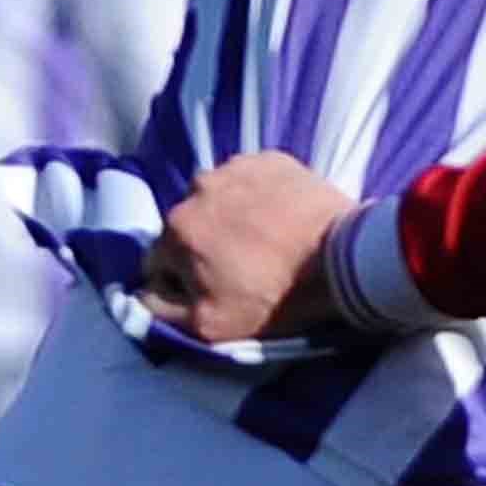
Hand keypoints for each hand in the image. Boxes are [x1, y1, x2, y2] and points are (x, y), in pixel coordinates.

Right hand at [134, 153, 349, 343]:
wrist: (343, 260)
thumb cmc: (276, 298)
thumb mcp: (211, 326)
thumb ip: (162, 312)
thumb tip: (141, 294)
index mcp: (176, 228)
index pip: (160, 259)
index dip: (181, 281)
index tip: (212, 289)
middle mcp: (197, 187)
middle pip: (190, 224)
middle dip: (206, 244)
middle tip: (245, 266)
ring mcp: (236, 167)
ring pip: (220, 198)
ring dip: (232, 216)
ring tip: (266, 241)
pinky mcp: (271, 159)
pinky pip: (253, 179)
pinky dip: (261, 196)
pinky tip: (283, 219)